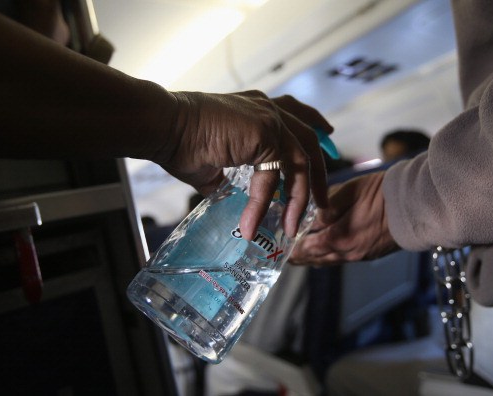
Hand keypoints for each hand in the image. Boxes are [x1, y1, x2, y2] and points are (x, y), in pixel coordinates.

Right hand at [156, 90, 332, 239]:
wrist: (164, 126)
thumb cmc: (180, 141)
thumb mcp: (213, 161)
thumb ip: (229, 176)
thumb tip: (229, 197)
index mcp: (258, 109)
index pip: (296, 114)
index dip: (315, 124)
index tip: (328, 135)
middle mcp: (268, 110)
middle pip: (308, 140)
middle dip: (319, 172)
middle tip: (322, 201)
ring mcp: (269, 121)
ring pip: (299, 162)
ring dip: (299, 198)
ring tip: (292, 226)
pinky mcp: (264, 136)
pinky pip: (272, 178)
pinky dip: (263, 206)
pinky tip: (251, 226)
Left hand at [289, 172, 399, 265]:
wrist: (418, 205)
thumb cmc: (383, 193)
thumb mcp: (350, 192)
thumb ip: (327, 207)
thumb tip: (312, 219)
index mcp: (339, 238)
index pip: (306, 249)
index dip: (291, 249)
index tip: (278, 248)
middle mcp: (347, 253)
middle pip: (316, 260)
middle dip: (299, 257)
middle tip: (284, 254)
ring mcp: (360, 256)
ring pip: (329, 261)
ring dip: (313, 258)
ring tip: (301, 254)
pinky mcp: (370, 254)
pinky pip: (342, 259)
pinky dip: (328, 256)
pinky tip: (325, 249)